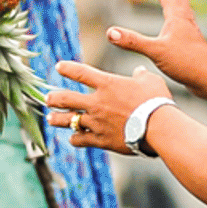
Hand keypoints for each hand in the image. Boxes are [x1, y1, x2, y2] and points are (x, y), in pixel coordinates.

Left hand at [44, 61, 170, 155]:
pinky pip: (80, 139)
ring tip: (50, 119)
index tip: (59, 67)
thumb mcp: (151, 81)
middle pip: (66, 99)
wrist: (159, 128)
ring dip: (57, 120)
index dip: (68, 69)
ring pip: (69, 121)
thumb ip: (141, 75)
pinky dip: (75, 139)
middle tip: (47, 99)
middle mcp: (97, 103)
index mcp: (107, 84)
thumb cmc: (157, 102)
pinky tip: (73, 138)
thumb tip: (138, 72)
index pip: (81, 73)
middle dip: (54, 98)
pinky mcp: (100, 140)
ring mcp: (96, 122)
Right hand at [110, 0, 206, 88]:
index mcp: (177, 16)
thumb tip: (110, 32)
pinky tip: (171, 19)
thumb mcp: (155, 52)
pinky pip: (180, 17)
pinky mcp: (189, 40)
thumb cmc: (187, 64)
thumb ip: (133, 41)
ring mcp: (188, 29)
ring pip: (180, 3)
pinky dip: (173, 9)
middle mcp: (184, 18)